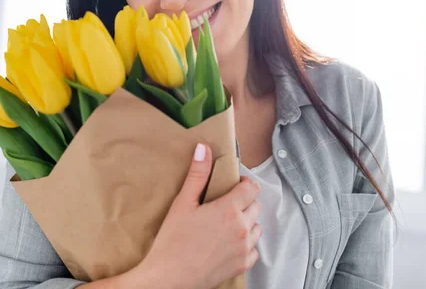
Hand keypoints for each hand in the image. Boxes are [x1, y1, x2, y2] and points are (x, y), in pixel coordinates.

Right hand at [132, 143, 261, 288]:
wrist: (169, 278)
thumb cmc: (172, 240)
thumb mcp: (182, 203)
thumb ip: (197, 174)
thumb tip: (204, 148)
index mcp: (229, 209)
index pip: (252, 187)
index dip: (244, 183)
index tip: (232, 185)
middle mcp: (242, 228)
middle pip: (255, 206)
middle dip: (244, 201)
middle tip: (224, 204)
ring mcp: (244, 248)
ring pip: (256, 227)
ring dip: (246, 222)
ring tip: (225, 224)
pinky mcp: (242, 265)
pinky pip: (254, 249)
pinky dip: (245, 244)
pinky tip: (228, 243)